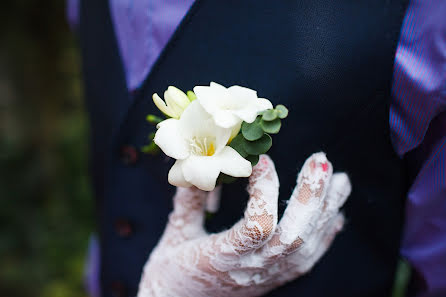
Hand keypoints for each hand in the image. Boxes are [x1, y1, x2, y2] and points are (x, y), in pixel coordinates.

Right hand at [137, 153, 350, 296]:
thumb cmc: (170, 273)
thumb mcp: (175, 233)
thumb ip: (190, 198)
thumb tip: (200, 163)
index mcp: (223, 258)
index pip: (258, 225)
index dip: (265, 190)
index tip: (260, 160)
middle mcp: (252, 270)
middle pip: (294, 235)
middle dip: (311, 195)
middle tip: (321, 160)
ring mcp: (268, 277)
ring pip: (308, 245)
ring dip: (326, 210)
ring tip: (341, 180)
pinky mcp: (275, 280)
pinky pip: (309, 259)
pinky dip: (326, 235)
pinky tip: (336, 214)